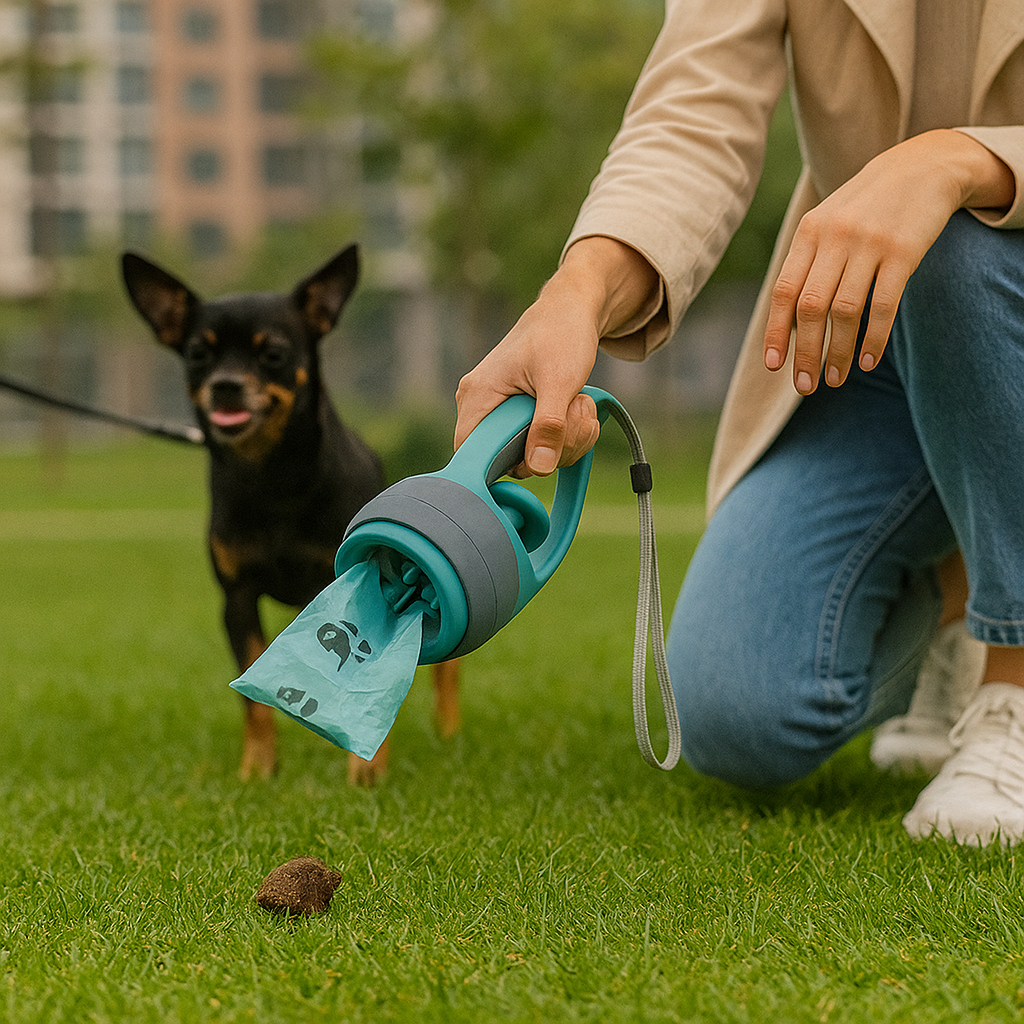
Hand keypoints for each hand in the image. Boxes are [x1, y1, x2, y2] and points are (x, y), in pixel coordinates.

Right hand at [454, 237, 657, 475]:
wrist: (572, 311)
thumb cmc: (560, 334)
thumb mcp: (559, 380)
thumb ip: (549, 426)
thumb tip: (539, 468)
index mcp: (478, 395)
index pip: (471, 453)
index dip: (503, 465)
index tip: (542, 453)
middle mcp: (482, 407)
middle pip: (509, 460)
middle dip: (553, 446)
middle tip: (574, 413)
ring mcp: (502, 413)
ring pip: (533, 455)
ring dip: (569, 439)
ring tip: (579, 402)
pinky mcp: (521, 417)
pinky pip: (543, 444)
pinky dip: (569, 434)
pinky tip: (578, 406)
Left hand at [763, 130, 1014, 392]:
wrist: (923, 166)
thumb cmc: (865, 208)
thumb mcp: (827, 225)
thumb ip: (806, 266)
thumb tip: (787, 326)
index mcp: (808, 233)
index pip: (783, 292)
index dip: (777, 332)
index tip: (774, 367)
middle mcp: (835, 237)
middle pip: (811, 308)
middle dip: (806, 353)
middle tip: (806, 386)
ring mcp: (869, 243)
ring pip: (845, 312)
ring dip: (838, 352)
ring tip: (835, 379)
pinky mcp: (904, 252)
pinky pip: (884, 305)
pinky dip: (873, 339)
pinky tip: (868, 361)